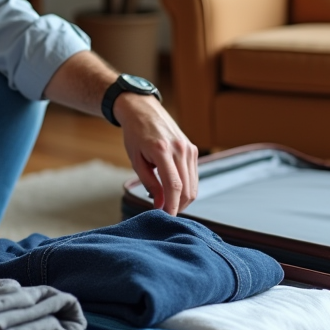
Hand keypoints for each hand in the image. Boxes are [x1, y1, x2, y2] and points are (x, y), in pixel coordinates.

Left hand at [113, 94, 198, 215]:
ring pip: (194, 185)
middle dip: (178, 206)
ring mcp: (189, 149)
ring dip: (183, 199)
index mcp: (162, 150)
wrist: (143, 110)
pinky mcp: (192, 149)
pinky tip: (174, 192)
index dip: (172, 206)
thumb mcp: (136, 160)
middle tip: (165, 214)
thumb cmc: (135, 135)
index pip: (174, 186)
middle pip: (187, 189)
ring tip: (168, 204)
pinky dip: (187, 188)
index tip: (166, 219)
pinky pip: (194, 176)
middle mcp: (180, 149)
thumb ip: (149, 183)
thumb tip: (159, 205)